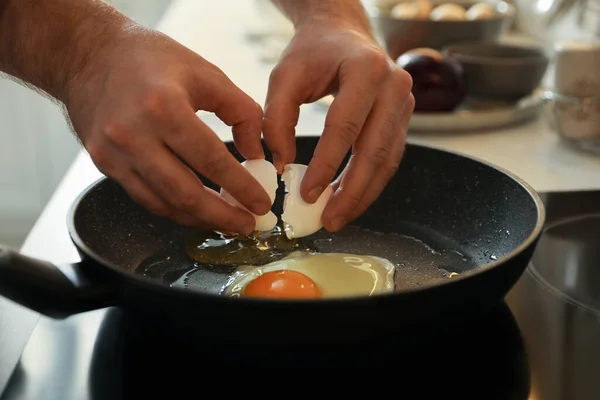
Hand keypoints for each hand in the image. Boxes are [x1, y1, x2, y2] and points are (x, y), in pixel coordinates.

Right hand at [64, 26, 271, 233]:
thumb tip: (256, 154)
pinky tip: (195, 209)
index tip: (261, 203)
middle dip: (222, 216)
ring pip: (163, 203)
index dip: (240, 187)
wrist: (87, 55)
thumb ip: (241, 111)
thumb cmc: (148, 59)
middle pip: (185, 193)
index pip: (211, 159)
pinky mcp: (103, 163)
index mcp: (163, 106)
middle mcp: (134, 134)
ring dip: (198, 218)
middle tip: (247, 224)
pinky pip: (144, 197)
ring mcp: (114, 153)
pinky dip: (173, 208)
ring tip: (225, 220)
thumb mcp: (204, 72)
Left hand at [262, 22, 413, 231]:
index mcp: (366, 69)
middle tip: (329, 220)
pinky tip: (350, 200)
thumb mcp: (285, 76)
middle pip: (374, 151)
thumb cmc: (313, 53)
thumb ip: (276, 118)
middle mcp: (395, 86)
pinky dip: (370, 183)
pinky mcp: (403, 119)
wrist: (342, 34)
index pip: (345, 127)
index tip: (306, 194)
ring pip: (387, 161)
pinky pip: (389, 159)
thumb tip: (280, 163)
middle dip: (351, 192)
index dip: (326, 165)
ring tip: (337, 217)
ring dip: (363, 195)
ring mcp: (405, 104)